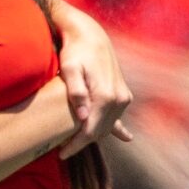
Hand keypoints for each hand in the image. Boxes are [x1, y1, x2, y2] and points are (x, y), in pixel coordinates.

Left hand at [53, 1, 132, 148]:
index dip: (76, 145)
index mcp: (106, 97)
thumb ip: (76, 92)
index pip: (90, 131)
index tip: (61, 154)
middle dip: (82, 142)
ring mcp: (123, 97)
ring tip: (75, 141)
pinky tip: (127, 137)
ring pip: (107, 126)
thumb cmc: (75, 52)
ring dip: (93, 134)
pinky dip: (119, 128)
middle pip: (99, 131)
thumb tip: (82, 116)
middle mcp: (118, 99)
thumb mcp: (69, 69)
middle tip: (63, 149)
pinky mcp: (123, 94)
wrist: (90, 35)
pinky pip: (119, 116)